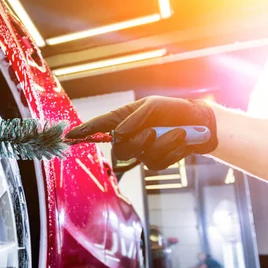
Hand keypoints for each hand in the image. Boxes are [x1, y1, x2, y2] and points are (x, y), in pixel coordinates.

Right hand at [66, 96, 217, 169]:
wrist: (199, 124)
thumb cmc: (172, 110)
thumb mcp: (152, 106)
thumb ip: (133, 118)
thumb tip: (119, 133)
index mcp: (123, 119)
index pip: (98, 126)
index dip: (83, 132)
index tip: (68, 135)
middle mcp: (128, 136)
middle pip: (119, 149)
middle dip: (138, 140)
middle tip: (153, 130)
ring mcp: (141, 150)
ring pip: (139, 156)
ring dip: (161, 143)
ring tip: (177, 132)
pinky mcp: (154, 161)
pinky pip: (156, 162)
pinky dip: (171, 150)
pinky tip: (180, 141)